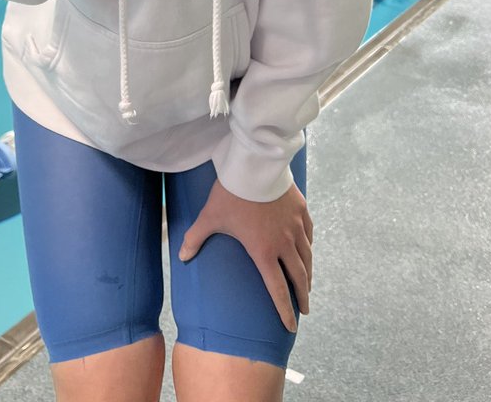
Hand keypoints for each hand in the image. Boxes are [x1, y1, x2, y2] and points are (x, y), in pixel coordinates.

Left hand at [178, 178, 312, 331]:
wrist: (255, 165)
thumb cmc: (231, 193)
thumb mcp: (210, 217)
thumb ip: (195, 238)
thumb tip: (181, 255)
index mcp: (263, 251)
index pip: (277, 289)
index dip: (284, 310)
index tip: (291, 326)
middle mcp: (284, 243)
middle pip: (298, 276)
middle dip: (302, 297)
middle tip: (304, 310)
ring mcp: (295, 226)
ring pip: (307, 257)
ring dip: (308, 274)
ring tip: (307, 285)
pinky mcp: (301, 210)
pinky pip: (309, 235)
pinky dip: (309, 247)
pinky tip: (308, 251)